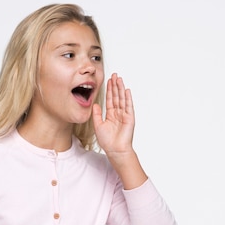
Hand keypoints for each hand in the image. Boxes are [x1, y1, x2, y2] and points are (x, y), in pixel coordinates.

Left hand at [93, 73, 147, 188]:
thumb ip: (96, 114)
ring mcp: (124, 115)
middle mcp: (118, 113)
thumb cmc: (107, 141)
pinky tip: (126, 90)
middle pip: (116, 96)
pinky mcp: (129, 118)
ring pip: (122, 99)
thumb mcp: (98, 125)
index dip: (109, 90)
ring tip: (119, 79)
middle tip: (114, 75)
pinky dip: (128, 98)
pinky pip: (128, 106)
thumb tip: (94, 104)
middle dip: (115, 86)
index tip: (108, 81)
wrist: (115, 150)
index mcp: (111, 115)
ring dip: (121, 89)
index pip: (110, 99)